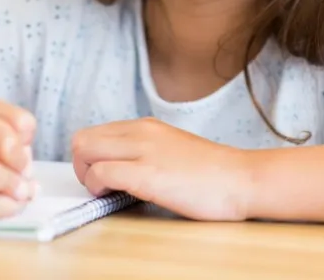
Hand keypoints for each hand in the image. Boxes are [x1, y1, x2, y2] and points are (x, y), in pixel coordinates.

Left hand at [71, 118, 253, 220]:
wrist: (242, 179)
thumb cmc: (213, 174)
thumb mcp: (173, 149)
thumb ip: (147, 151)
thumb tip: (122, 165)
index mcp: (146, 127)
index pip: (95, 132)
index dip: (89, 157)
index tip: (101, 174)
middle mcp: (141, 132)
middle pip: (82, 138)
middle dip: (80, 165)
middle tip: (98, 185)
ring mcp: (143, 151)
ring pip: (84, 150)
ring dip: (86, 175)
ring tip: (106, 191)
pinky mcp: (146, 174)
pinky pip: (100, 173)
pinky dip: (97, 187)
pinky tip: (113, 196)